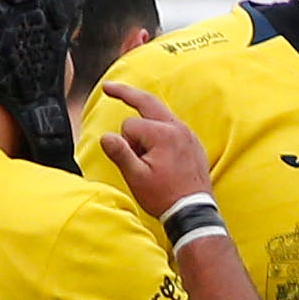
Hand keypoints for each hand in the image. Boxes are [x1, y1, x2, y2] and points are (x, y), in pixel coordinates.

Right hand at [94, 81, 216, 219]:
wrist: (193, 211)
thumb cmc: (165, 197)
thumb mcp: (136, 178)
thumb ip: (120, 153)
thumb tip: (105, 136)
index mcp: (163, 134)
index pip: (130, 125)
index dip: (125, 144)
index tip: (133, 163)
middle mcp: (178, 128)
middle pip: (147, 102)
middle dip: (126, 94)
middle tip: (108, 87)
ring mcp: (188, 134)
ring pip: (159, 116)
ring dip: (146, 125)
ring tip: (141, 147)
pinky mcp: (193, 142)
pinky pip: (172, 127)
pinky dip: (159, 131)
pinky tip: (156, 147)